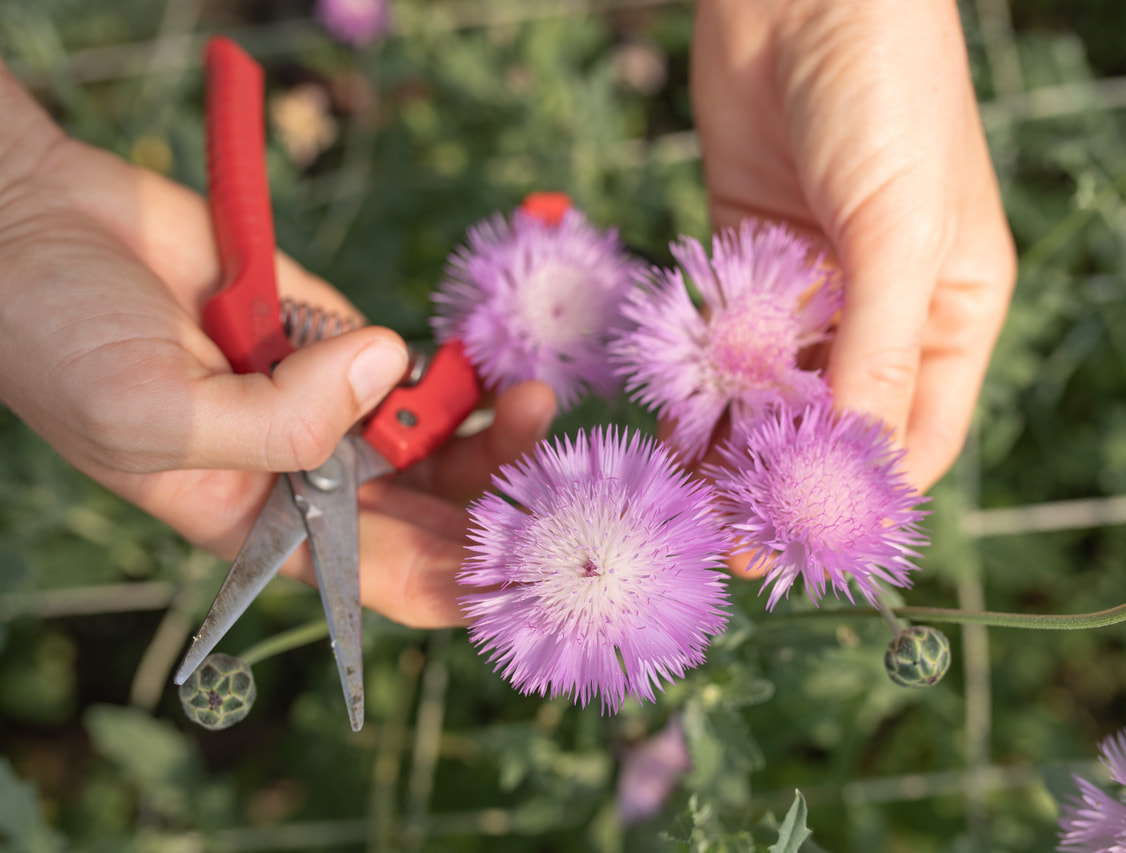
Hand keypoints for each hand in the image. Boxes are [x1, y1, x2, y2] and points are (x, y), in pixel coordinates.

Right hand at [0, 63, 555, 626]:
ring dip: (488, 429)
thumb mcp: (152, 413)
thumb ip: (277, 420)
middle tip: (553, 474)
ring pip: (435, 436)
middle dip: (495, 500)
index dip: (456, 581)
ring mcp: (327, 398)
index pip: (379, 577)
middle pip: (428, 510)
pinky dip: (456, 366)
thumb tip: (390, 369)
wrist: (41, 227)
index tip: (524, 568)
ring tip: (530, 401)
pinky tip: (489, 365)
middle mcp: (308, 470)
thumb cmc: (63, 341)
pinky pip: (414, 361)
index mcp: (263, 522)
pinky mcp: (337, 332)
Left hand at [692, 0, 1015, 490]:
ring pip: (770, 391)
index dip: (865, 497)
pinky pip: (720, 342)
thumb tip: (850, 459)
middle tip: (730, 539)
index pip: (918, 434)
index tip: (804, 546)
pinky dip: (698, 386)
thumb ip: (874, 346)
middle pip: (833, 422)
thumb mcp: (899, 228)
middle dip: (785, 482)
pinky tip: (669, 429)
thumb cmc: (888, 92)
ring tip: (689, 501)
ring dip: (732, 444)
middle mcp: (880, 309)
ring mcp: (808, 285)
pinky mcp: (743, 256)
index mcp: (950, 311)